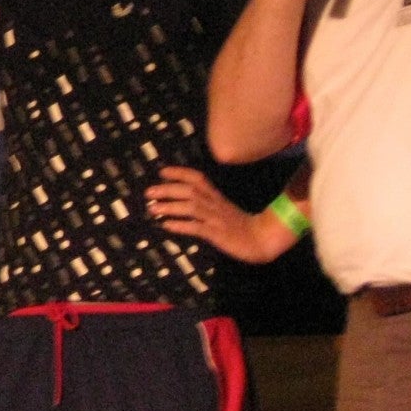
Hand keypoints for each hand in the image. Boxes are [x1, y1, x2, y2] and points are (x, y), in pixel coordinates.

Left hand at [145, 167, 298, 263]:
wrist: (262, 238)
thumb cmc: (240, 225)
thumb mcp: (222, 209)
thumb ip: (206, 203)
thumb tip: (182, 201)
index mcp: (216, 196)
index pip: (197, 178)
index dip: (180, 173)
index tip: (162, 172)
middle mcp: (214, 204)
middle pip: (190, 190)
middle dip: (167, 189)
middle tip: (148, 192)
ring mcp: (216, 218)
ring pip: (191, 207)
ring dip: (169, 206)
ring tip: (152, 208)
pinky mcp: (217, 233)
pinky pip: (196, 228)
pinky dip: (180, 225)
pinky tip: (166, 225)